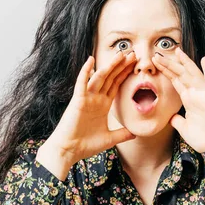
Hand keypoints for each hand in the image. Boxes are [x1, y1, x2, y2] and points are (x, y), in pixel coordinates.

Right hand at [43, 50, 137, 167]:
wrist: (69, 151)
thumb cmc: (85, 145)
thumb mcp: (109, 139)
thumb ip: (122, 134)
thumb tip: (135, 133)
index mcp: (102, 104)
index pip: (116, 85)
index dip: (125, 74)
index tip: (134, 64)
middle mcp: (95, 98)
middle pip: (110, 78)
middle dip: (121, 66)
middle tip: (133, 54)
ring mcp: (86, 98)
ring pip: (100, 78)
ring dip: (110, 66)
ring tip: (120, 54)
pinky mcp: (78, 100)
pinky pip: (82, 83)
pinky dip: (85, 72)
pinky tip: (91, 60)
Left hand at [152, 47, 204, 152]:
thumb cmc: (202, 138)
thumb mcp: (183, 127)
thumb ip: (176, 119)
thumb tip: (170, 116)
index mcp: (189, 99)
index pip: (175, 81)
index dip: (166, 71)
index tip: (156, 62)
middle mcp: (196, 94)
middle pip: (181, 74)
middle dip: (169, 64)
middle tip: (157, 54)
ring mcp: (204, 95)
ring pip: (193, 74)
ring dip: (185, 63)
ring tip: (177, 51)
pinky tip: (204, 61)